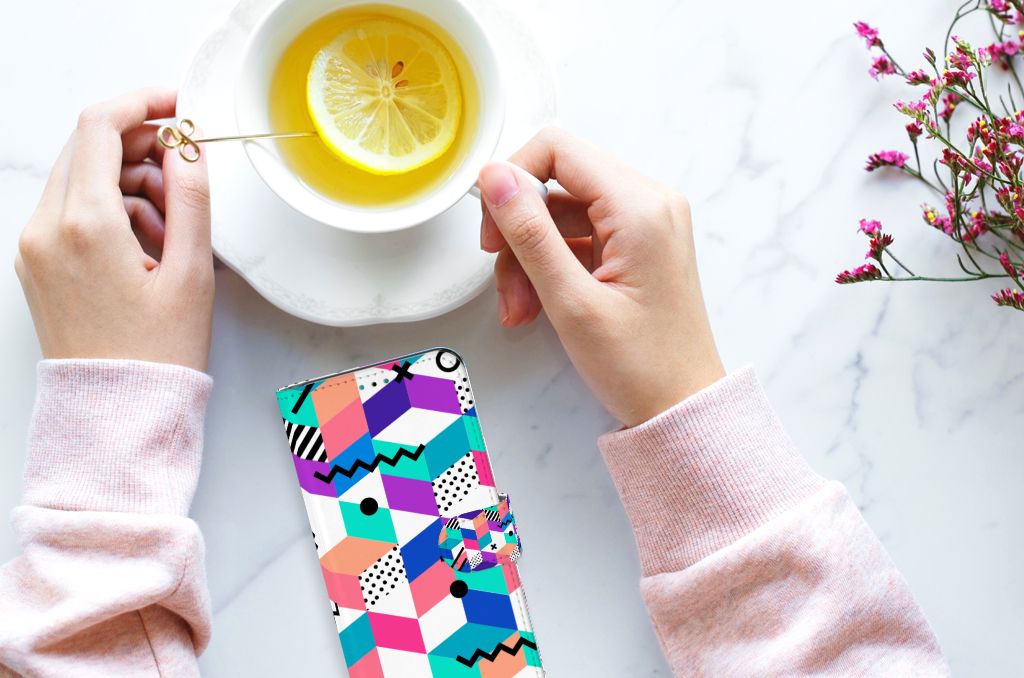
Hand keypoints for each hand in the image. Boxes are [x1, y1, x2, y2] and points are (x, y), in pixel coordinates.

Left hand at [15, 88, 213, 371]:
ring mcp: (35, 246)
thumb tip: (188, 147)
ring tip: (173, 229)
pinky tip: (148, 245)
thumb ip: (192, 198)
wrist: (117, 411)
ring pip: (82, 178)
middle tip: (185, 174)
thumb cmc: (156, 354)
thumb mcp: (191, 272)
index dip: (143, 103)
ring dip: (129, 182)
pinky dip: (111, 210)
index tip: (177, 105)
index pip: (101, 127)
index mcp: (85, 225)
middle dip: (141, 147)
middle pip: (88, 148)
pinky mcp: (37, 263)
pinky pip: (72, 210)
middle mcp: (47, 229)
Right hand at [478, 128, 723, 426]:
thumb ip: (529, 233)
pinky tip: (537, 306)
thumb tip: (494, 177)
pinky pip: (578, 237)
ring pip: (561, 213)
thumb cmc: (641, 366)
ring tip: (520, 309)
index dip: (512, 179)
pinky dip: (550, 267)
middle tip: (502, 279)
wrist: (683, 408)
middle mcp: (649, 203)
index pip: (558, 149)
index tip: (492, 227)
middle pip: (557, 182)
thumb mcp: (571, 301)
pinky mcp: (637, 245)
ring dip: (529, 257)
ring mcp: (645, 224)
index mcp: (640, 207)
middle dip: (519, 230)